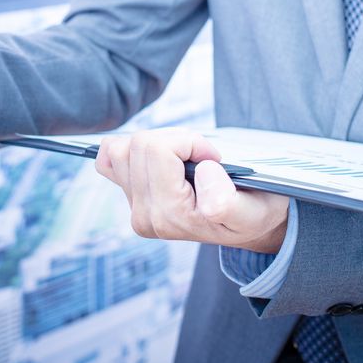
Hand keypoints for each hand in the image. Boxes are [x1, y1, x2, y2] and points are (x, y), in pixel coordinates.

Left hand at [95, 128, 289, 252]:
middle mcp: (147, 216)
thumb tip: (201, 173)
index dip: (192, 143)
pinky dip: (130, 148)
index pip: (158, 150)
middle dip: (175, 139)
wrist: (249, 223)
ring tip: (184, 158)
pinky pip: (109, 158)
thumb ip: (226, 201)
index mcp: (172, 216)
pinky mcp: (129, 196)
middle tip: (202, 157)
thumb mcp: (253, 211)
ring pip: (123, 147)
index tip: (215, 159)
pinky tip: (156, 157)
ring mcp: (135, 207)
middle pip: (138, 144)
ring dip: (157, 142)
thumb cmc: (253, 211)